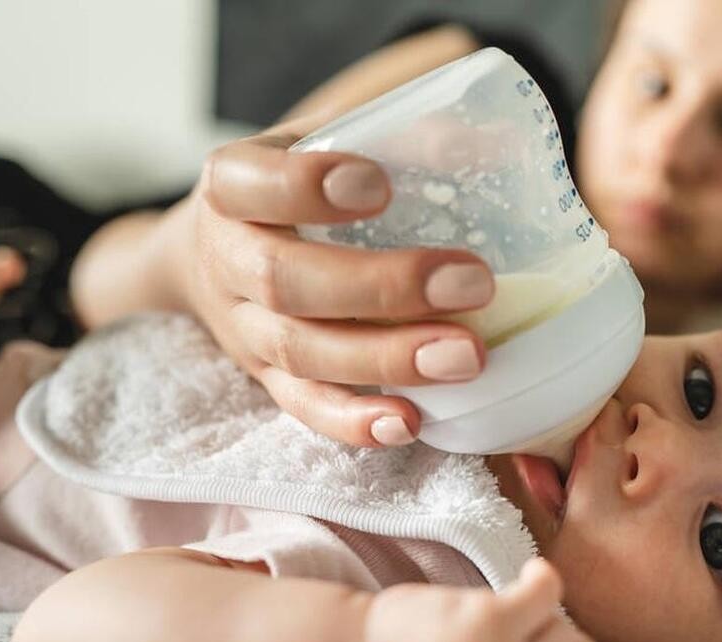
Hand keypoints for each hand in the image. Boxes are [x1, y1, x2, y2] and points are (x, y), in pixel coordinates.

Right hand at [154, 124, 494, 447]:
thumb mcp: (331, 146)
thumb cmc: (297, 190)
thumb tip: (503, 145)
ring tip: (467, 357)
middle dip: (382, 286)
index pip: (251, 185)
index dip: (305, 188)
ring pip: (300, 352)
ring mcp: (244, 330)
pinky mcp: (268, 381)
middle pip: (284, 281)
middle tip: (473, 284)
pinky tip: (411, 422)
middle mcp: (228, 261)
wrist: (218, 252)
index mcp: (232, 188)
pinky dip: (355, 421)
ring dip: (387, 358)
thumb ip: (404, 140)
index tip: (379, 186)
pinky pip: (305, 408)